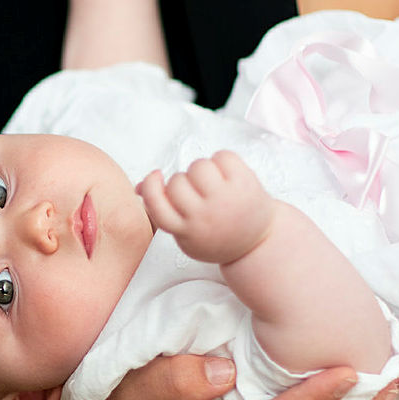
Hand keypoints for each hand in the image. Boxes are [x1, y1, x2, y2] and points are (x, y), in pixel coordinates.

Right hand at [138, 151, 274, 264]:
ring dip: (202, 168)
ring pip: (198, 166)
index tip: (157, 176)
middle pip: (177, 182)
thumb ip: (164, 212)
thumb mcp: (186, 234)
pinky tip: (227, 172)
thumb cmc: (217, 235)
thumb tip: (139, 187)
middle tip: (197, 190)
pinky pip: (222, 156)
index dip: (152, 185)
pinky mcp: (244, 185)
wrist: (259, 243)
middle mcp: (203, 216)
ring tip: (212, 180)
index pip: (156, 204)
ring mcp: (224, 200)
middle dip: (183, 180)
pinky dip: (222, 159)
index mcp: (186, 231)